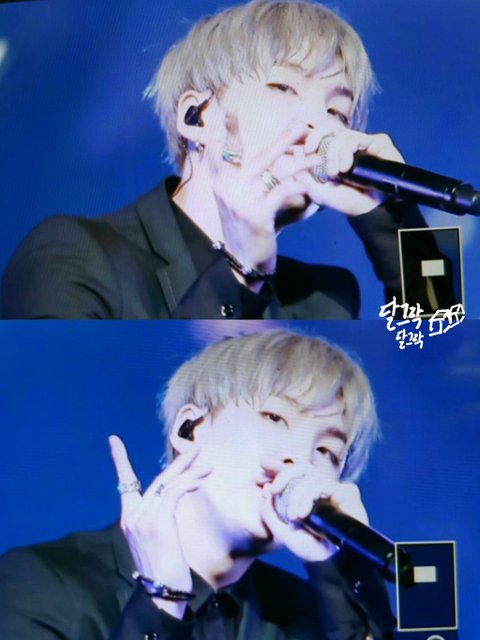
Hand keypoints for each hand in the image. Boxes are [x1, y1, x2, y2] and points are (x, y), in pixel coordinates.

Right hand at [109, 436, 211, 615]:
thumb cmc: (164, 569)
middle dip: (177, 462)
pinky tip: (201, 479)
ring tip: (206, 463)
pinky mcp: (158, 522)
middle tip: (195, 448)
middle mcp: (133, 516)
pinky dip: (189, 483)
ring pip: (167, 484)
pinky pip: (174, 493)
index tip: (114, 441)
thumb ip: (159, 517)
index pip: (124, 484)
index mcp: (129, 519)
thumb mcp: (157, 538)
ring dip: (189, 471)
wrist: (162, 592)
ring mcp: (144, 519)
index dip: (120, 461)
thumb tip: (172, 497)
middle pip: (156, 480)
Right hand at [211, 117, 329, 277]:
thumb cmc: (248, 228)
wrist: (243, 259)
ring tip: (318, 156)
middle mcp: (227, 187)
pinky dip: (301, 186)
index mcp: (222, 181)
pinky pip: (283, 192)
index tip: (231, 106)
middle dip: (284, 139)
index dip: (229, 130)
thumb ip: (248, 179)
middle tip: (302, 123)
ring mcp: (241, 199)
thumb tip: (268, 157)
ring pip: (276, 172)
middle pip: (260, 156)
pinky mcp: (256, 214)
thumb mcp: (242, 200)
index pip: (223, 149)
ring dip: (301, 162)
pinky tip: (313, 185)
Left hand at [259, 461, 368, 562]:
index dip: (279, 468)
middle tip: (273, 488)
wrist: (331, 563)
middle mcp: (320, 490)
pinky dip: (308, 497)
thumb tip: (265, 491)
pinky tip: (302, 514)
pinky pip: (322, 484)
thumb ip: (269, 513)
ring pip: (310, 476)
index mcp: (307, 497)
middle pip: (302, 468)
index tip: (263, 466)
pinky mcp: (345, 493)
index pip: (294, 474)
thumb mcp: (282, 532)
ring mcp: (333, 490)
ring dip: (296, 494)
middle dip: (284, 473)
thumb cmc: (311, 549)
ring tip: (293, 515)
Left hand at [296, 122, 405, 215]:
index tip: (304, 148)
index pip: (319, 135)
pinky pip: (354, 137)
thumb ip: (303, 174)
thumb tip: (294, 152)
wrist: (369, 210)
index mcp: (334, 154)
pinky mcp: (377, 142)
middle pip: (328, 126)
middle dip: (316, 135)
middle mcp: (348, 146)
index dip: (309, 136)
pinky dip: (346, 151)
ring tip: (336, 172)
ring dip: (333, 153)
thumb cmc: (345, 201)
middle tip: (310, 149)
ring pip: (340, 134)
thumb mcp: (317, 191)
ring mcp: (362, 143)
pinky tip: (346, 168)